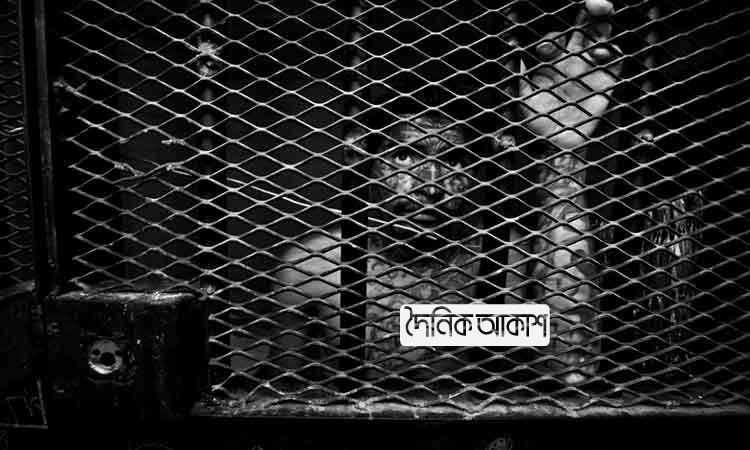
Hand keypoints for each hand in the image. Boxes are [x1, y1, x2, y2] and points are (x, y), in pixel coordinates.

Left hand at [519, 0, 622, 148]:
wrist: (555, 144)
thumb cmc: (535, 121)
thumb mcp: (522, 96)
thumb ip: (520, 73)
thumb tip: (514, 50)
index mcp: (551, 61)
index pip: (555, 37)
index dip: (553, 35)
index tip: (545, 47)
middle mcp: (572, 60)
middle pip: (583, 27)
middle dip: (588, 11)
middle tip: (593, 3)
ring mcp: (589, 68)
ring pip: (600, 37)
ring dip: (602, 22)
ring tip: (600, 12)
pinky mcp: (605, 81)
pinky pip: (614, 61)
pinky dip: (611, 52)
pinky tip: (601, 52)